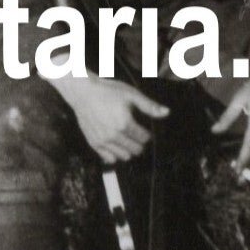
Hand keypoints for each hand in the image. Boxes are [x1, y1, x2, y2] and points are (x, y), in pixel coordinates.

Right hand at [50, 76, 168, 164]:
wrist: (82, 93)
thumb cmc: (108, 91)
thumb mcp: (131, 94)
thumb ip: (149, 106)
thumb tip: (167, 112)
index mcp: (125, 123)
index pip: (144, 138)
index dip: (147, 134)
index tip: (144, 130)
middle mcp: (114, 135)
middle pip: (136, 149)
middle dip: (140, 144)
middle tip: (136, 135)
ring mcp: (103, 141)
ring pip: (124, 156)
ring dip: (129, 150)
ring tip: (127, 140)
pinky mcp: (93, 143)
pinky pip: (109, 158)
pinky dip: (115, 155)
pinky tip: (116, 146)